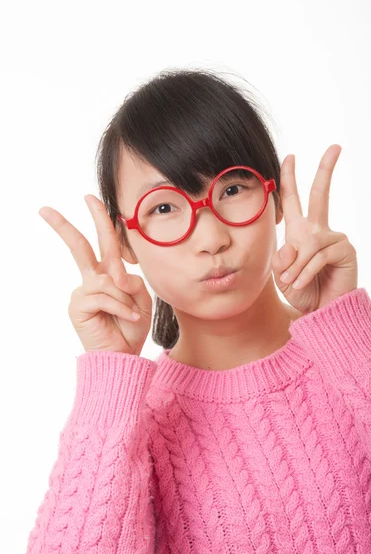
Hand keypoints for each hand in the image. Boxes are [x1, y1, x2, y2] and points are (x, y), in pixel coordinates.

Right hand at [38, 194, 151, 354]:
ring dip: (125, 299)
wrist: (123, 355)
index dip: (100, 219)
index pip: (105, 242)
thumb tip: (116, 275)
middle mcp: (93, 280)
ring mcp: (83, 292)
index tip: (90, 198)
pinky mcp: (78, 306)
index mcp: (109, 274)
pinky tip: (126, 319)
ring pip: (108, 281)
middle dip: (64, 226)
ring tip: (130, 316)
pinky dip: (121, 308)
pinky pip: (105, 296)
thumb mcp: (141, 299)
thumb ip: (132, 281)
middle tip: (45, 209)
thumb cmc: (131, 327)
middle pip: (80, 246)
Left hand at [271, 144, 357, 314]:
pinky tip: (300, 284)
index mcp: (300, 232)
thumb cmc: (301, 292)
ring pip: (309, 243)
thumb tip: (293, 244)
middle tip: (335, 146)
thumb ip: (281, 259)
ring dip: (296, 266)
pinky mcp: (345, 250)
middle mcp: (318, 231)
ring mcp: (334, 239)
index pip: (294, 201)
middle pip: (321, 194)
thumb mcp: (281, 275)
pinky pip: (318, 256)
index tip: (290, 156)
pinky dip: (305, 272)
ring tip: (292, 283)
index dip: (290, 179)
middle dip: (326, 170)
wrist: (320, 312)